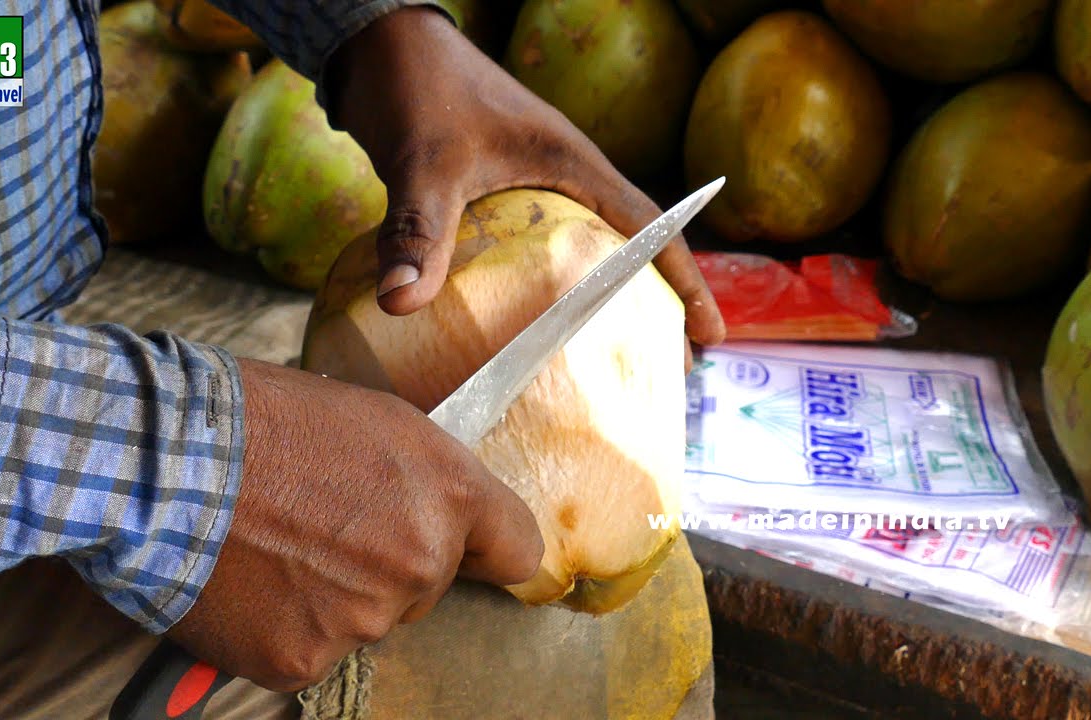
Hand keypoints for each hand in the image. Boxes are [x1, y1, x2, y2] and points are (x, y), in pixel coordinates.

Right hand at [166, 359, 543, 691]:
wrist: (163, 457)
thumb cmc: (261, 420)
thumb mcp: (372, 419)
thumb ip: (426, 475)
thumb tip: (442, 511)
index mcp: (448, 494)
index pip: (517, 550)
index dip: (488, 549)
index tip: (475, 552)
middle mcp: (420, 562)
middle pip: (428, 585)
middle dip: (388, 561)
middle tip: (321, 519)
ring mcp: (363, 618)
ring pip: (367, 619)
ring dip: (333, 595)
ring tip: (274, 543)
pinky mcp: (304, 659)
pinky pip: (310, 650)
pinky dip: (283, 626)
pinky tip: (251, 580)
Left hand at [325, 7, 726, 361]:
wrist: (380, 44)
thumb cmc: (419, 88)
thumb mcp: (425, 163)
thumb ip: (419, 231)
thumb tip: (402, 306)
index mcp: (573, 163)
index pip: (650, 228)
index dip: (685, 282)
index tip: (709, 334)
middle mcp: (564, 177)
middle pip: (628, 250)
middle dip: (652, 307)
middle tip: (667, 366)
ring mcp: (532, 186)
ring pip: (583, 254)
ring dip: (602, 302)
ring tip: (609, 360)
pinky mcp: (497, 195)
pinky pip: (536, 254)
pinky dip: (546, 291)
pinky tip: (528, 329)